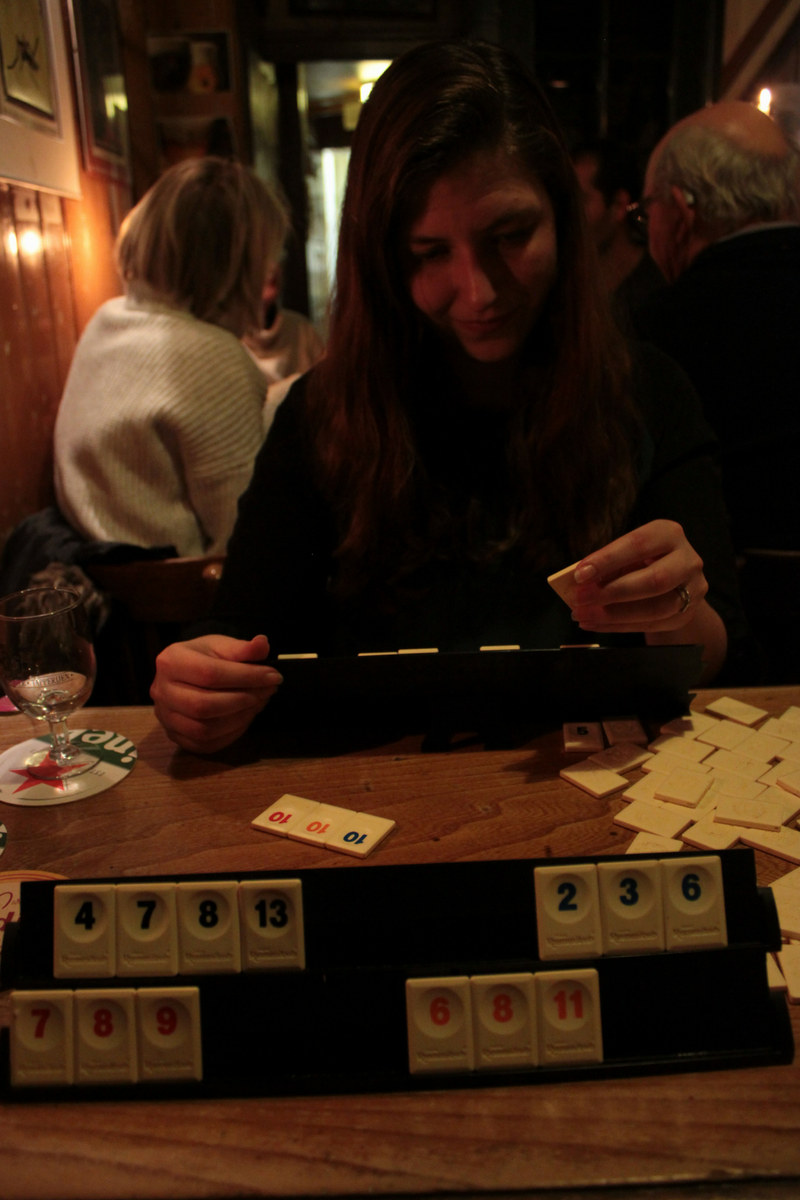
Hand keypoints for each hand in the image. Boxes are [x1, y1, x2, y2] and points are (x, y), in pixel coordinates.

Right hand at [151, 634, 281, 753]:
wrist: (189, 672)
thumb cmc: (206, 656)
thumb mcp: (223, 645)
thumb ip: (243, 648)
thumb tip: (262, 645)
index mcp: (170, 661)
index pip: (209, 674)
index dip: (246, 677)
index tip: (274, 677)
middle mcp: (160, 691)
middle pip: (203, 705)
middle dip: (243, 700)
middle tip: (268, 691)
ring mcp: (165, 717)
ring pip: (204, 729)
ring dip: (239, 719)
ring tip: (259, 703)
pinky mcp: (175, 736)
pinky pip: (205, 744)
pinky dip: (231, 734)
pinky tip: (246, 717)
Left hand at [568, 519, 706, 633]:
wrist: (676, 580)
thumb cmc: (643, 561)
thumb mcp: (628, 554)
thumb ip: (608, 565)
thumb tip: (580, 583)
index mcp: (669, 534)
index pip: (638, 544)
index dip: (608, 559)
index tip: (580, 574)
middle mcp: (687, 560)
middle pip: (654, 580)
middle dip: (612, 592)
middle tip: (579, 599)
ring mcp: (693, 589)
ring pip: (656, 609)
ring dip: (614, 615)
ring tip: (583, 616)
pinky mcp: (686, 614)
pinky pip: (652, 624)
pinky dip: (619, 626)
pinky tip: (596, 624)